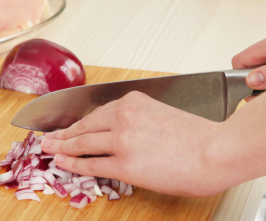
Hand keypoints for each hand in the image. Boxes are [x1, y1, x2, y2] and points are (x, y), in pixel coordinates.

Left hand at [40, 91, 231, 197]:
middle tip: (49, 136)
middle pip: (85, 125)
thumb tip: (125, 134)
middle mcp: (123, 116)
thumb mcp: (164, 115)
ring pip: (82, 143)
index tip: (68, 124)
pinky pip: (91, 164)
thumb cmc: (199, 138)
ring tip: (49, 149)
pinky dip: (73, 164)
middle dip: (63, 133)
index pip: (98, 111)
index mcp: (134, 100)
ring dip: (62, 147)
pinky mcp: (124, 164)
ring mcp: (121, 140)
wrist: (216, 152)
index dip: (79, 121)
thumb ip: (141, 120)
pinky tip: (62, 163)